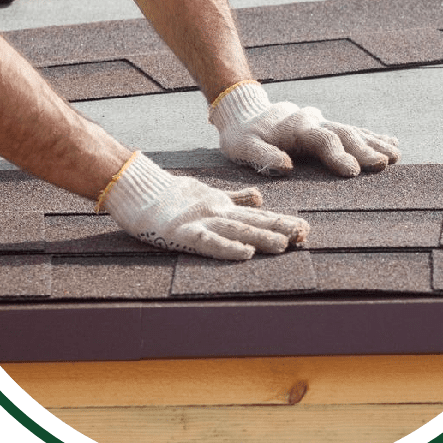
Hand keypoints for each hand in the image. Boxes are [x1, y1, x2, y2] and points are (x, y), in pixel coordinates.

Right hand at [102, 152, 308, 259]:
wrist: (138, 189)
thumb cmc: (171, 195)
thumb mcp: (209, 194)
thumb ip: (235, 197)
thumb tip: (260, 197)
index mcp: (223, 205)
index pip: (258, 214)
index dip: (281, 221)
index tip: (304, 229)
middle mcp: (217, 212)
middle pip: (254, 221)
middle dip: (280, 228)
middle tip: (304, 235)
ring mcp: (201, 221)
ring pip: (237, 229)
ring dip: (262, 236)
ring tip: (285, 244)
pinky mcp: (183, 233)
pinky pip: (209, 242)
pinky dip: (228, 247)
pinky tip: (246, 253)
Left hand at [209, 81, 399, 176]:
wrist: (244, 112)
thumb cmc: (242, 136)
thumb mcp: (242, 146)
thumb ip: (262, 155)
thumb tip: (286, 167)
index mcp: (296, 127)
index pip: (322, 140)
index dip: (337, 155)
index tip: (352, 171)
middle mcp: (313, 121)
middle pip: (343, 133)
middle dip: (364, 149)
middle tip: (384, 164)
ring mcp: (321, 122)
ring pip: (352, 130)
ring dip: (374, 142)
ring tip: (395, 155)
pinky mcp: (325, 126)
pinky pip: (352, 130)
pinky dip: (372, 136)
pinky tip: (391, 143)